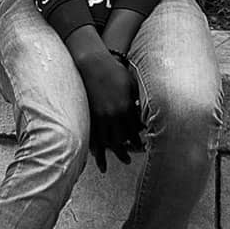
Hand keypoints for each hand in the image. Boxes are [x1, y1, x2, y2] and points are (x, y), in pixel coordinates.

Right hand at [80, 52, 142, 169]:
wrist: (93, 63)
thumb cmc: (114, 71)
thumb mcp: (131, 84)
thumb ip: (136, 100)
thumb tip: (142, 112)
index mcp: (125, 108)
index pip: (133, 131)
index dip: (137, 141)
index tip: (140, 149)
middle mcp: (112, 114)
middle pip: (119, 140)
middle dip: (123, 152)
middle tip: (128, 161)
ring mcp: (98, 115)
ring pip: (104, 140)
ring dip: (107, 153)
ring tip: (107, 165)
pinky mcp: (87, 113)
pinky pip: (91, 133)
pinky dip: (93, 146)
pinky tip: (94, 154)